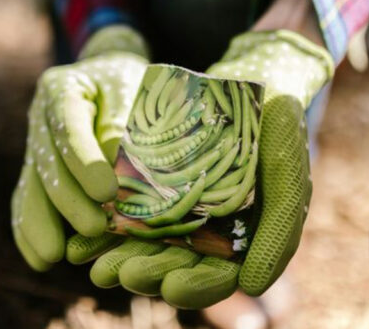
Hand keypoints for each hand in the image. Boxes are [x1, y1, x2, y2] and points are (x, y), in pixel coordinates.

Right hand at [11, 25, 149, 270]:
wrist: (106, 77)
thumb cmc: (127, 82)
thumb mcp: (131, 87)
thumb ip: (124, 122)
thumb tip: (117, 165)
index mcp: (61, 89)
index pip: (69, 128)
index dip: (85, 163)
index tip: (107, 193)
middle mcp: (39, 117)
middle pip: (47, 163)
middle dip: (69, 201)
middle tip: (94, 229)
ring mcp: (34, 145)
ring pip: (31, 187)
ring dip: (41, 224)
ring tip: (52, 257)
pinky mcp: (35, 170)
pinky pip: (25, 201)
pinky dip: (29, 231)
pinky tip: (39, 259)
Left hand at [66, 30, 332, 308]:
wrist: (253, 79)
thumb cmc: (278, 129)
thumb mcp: (288, 174)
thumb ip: (280, 228)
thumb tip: (251, 287)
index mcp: (241, 238)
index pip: (218, 274)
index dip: (196, 287)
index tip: (171, 289)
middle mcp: (206, 228)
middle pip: (174, 264)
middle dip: (147, 272)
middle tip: (117, 276)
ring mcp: (176, 204)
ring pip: (145, 242)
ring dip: (120, 258)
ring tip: (96, 268)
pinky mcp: (151, 181)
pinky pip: (126, 207)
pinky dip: (106, 226)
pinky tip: (81, 242)